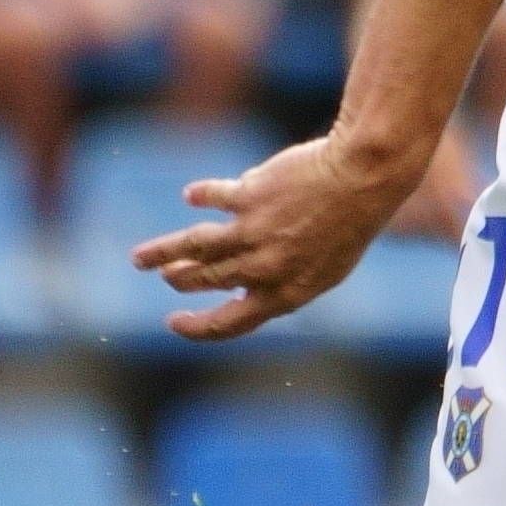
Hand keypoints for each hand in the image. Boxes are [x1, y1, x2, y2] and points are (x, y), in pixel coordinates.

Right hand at [132, 130, 423, 340]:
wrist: (365, 177)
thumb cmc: (352, 222)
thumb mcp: (325, 266)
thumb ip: (283, 279)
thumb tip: (244, 285)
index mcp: (287, 293)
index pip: (231, 323)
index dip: (198, 328)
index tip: (175, 323)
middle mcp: (265, 267)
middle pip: (207, 281)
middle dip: (180, 281)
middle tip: (167, 277)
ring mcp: (255, 232)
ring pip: (194, 247)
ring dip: (163, 253)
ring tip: (141, 258)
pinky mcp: (248, 195)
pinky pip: (212, 197)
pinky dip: (200, 196)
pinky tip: (192, 196)